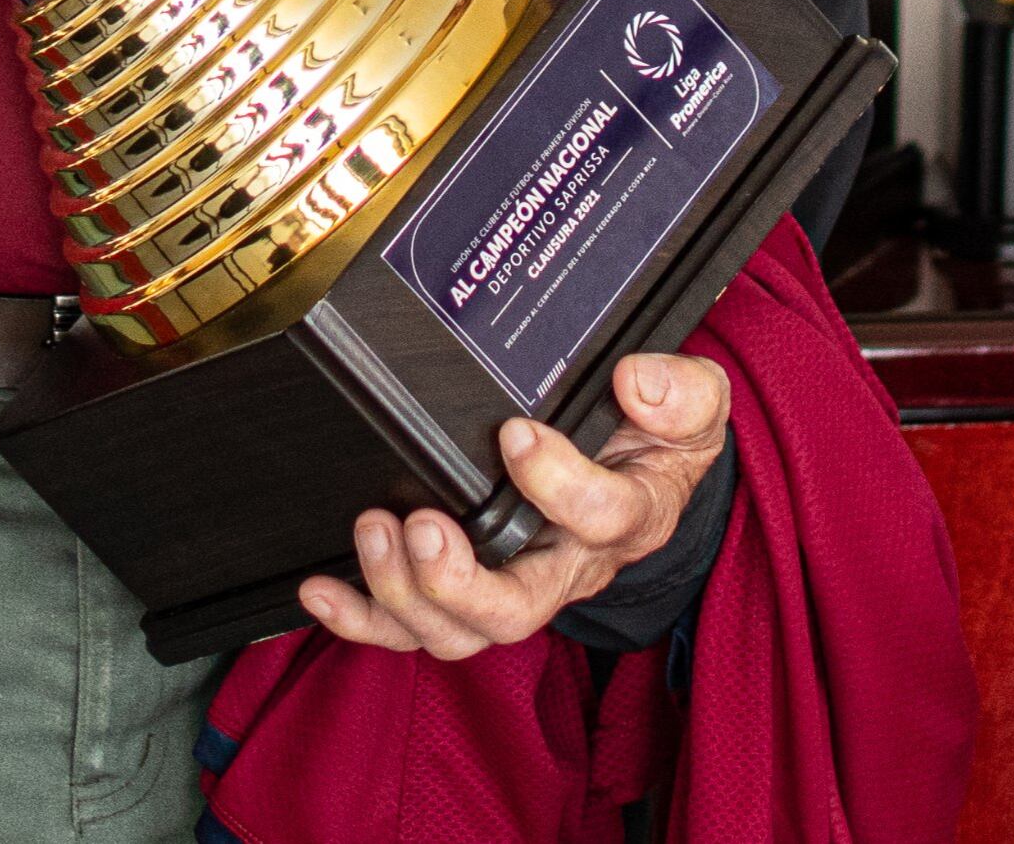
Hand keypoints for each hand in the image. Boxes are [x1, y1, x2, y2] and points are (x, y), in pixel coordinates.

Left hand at [297, 352, 733, 659]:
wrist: (642, 472)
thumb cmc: (655, 435)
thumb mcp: (693, 403)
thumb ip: (680, 390)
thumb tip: (636, 382)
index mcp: (625, 516)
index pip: (602, 517)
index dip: (558, 484)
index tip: (517, 433)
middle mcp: (565, 567)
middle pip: (515, 610)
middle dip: (458, 580)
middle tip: (422, 524)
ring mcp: (511, 585)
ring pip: (458, 631)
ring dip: (404, 592)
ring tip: (375, 529)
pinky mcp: (462, 592)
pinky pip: (409, 627)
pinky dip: (360, 618)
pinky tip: (320, 590)